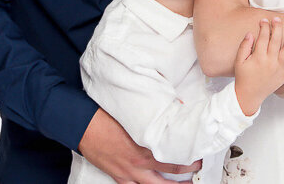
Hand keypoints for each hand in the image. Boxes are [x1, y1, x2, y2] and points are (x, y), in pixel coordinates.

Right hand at [78, 109, 200, 183]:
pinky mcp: (120, 177)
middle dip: (188, 172)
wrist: (83, 126)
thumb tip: (176, 107)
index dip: (190, 156)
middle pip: (171, 172)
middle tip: (198, 168)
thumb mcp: (135, 113)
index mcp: (146, 145)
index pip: (176, 155)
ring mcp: (129, 173)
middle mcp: (140, 163)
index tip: (200, 152)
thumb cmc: (106, 116)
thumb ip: (156, 114)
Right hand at [234, 17, 283, 114]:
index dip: (264, 27)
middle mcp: (270, 62)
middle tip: (277, 19)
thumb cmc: (243, 77)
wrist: (249, 95)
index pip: (263, 38)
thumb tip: (250, 33)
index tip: (264, 20)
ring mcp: (279, 69)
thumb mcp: (239, 61)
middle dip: (277, 28)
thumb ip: (244, 46)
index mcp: (258, 58)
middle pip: (276, 41)